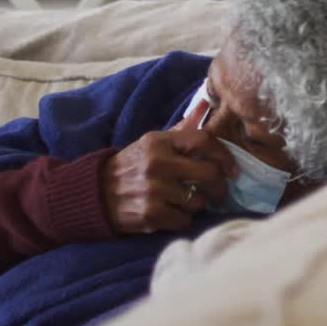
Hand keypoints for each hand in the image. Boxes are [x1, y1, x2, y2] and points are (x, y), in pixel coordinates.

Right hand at [101, 100, 237, 234]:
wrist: (94, 193)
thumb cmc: (133, 166)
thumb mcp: (153, 143)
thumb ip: (182, 128)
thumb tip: (206, 105)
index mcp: (158, 142)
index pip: (204, 141)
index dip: (225, 155)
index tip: (232, 169)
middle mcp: (157, 164)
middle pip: (209, 174)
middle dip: (220, 186)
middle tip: (219, 192)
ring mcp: (153, 190)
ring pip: (198, 200)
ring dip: (197, 204)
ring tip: (184, 200)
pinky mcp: (149, 215)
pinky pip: (185, 220)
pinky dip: (183, 219)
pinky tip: (171, 212)